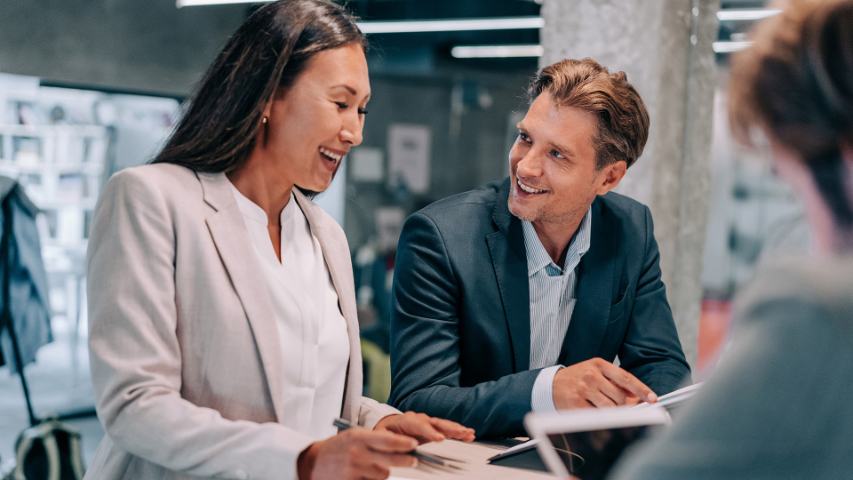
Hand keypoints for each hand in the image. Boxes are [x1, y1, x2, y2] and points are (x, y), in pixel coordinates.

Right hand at [297, 429, 417, 479]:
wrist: (313, 463)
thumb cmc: (336, 448)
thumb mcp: (353, 436)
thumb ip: (373, 439)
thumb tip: (398, 442)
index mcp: (358, 438)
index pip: (387, 440)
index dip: (403, 443)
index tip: (413, 444)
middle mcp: (357, 454)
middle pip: (390, 460)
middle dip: (405, 460)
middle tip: (413, 460)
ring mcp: (354, 470)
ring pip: (383, 474)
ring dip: (383, 472)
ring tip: (373, 466)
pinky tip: (364, 475)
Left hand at [374, 411, 475, 442]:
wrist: (387, 426)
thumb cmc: (384, 433)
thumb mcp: (382, 437)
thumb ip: (391, 442)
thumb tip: (402, 446)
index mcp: (405, 421)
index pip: (419, 425)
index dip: (429, 432)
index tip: (439, 439)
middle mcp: (419, 419)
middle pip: (435, 422)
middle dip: (449, 428)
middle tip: (461, 434)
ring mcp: (427, 423)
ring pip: (443, 424)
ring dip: (457, 429)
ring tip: (469, 434)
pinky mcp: (433, 428)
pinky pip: (447, 429)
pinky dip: (458, 431)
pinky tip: (468, 435)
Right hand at [552, 358, 656, 408]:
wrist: (551, 385)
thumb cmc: (578, 379)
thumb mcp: (596, 373)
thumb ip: (615, 383)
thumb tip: (637, 398)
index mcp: (599, 364)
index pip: (626, 377)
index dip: (641, 389)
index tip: (652, 399)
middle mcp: (591, 375)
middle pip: (620, 396)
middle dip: (626, 406)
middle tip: (625, 409)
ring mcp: (583, 389)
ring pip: (610, 408)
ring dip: (614, 413)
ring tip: (606, 410)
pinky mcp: (576, 403)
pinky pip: (597, 415)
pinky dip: (600, 418)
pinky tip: (594, 412)